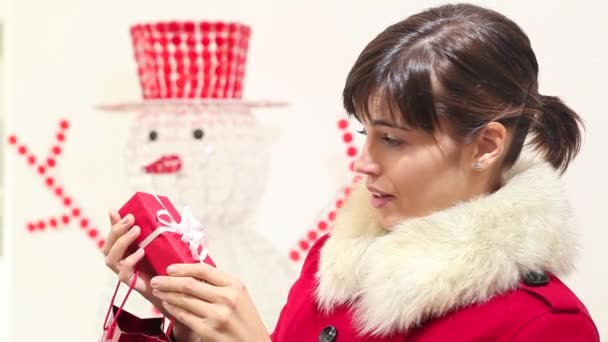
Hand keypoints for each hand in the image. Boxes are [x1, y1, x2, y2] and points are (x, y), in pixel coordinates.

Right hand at [102, 211, 198, 340]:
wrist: (176, 290)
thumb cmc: (169, 266)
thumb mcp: (163, 245)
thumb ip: (156, 233)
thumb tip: (156, 214)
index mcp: (127, 251)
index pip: (113, 236)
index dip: (112, 224)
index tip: (115, 211)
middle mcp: (122, 262)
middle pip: (108, 246)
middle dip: (116, 230)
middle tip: (131, 220)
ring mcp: (125, 273)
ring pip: (110, 259)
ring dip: (121, 243)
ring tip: (135, 232)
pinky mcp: (132, 283)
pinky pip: (123, 273)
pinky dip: (129, 261)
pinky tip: (140, 252)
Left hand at [150, 263, 269, 341]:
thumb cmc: (244, 321)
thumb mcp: (239, 296)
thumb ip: (219, 285)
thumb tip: (190, 274)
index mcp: (235, 286)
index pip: (204, 270)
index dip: (183, 268)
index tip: (169, 268)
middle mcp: (227, 298)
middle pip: (190, 284)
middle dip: (168, 281)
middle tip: (156, 280)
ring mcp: (217, 315)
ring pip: (183, 300)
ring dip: (167, 294)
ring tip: (158, 291)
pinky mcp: (207, 331)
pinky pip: (184, 316)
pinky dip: (172, 309)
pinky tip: (167, 304)